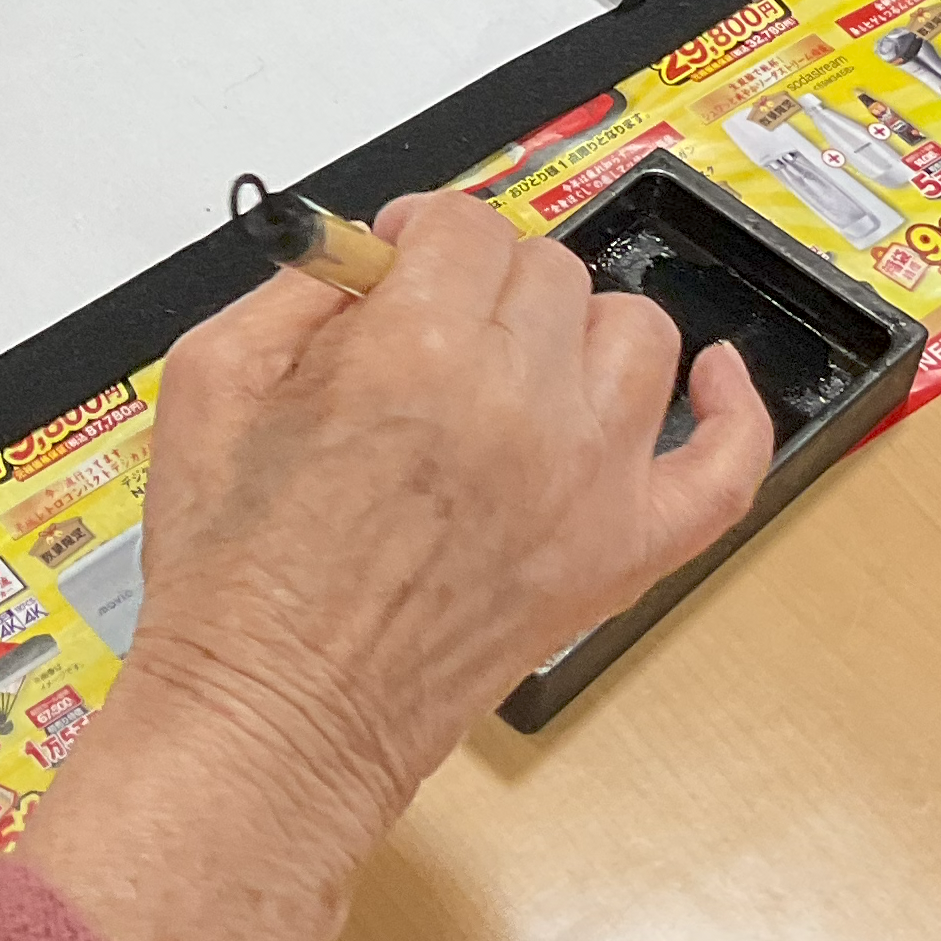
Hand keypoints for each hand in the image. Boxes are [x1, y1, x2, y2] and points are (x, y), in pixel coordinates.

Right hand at [13, 191, 770, 940]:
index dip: (419, 230)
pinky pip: (727, 465)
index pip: (465, 227)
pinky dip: (730, 410)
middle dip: (481, 277)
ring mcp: (590, 485)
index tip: (388, 262)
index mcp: (415, 352)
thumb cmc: (229, 559)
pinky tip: (706, 380)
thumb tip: (362, 251)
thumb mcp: (209, 375)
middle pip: (548, 272)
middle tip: (426, 322)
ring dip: (572, 328)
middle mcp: (522, 407)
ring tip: (512, 364)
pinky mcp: (625, 556)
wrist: (275, 714)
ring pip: (635, 336)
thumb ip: (294, 287)